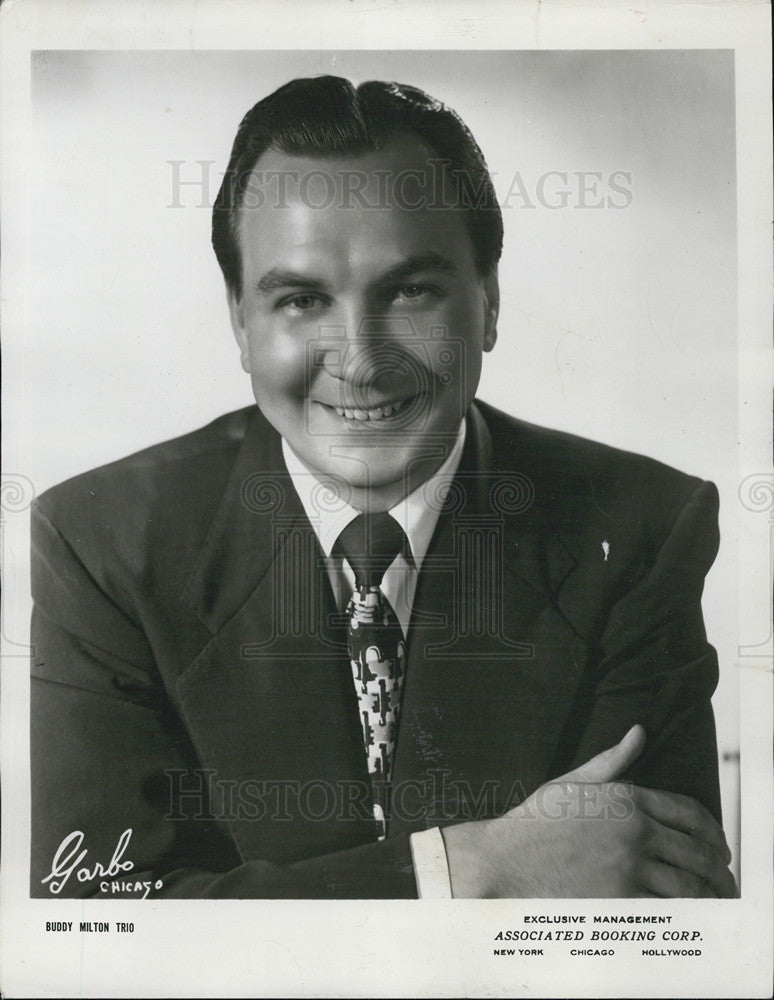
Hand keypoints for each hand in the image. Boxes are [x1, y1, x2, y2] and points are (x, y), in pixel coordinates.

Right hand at [441, 725, 736, 897]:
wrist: (507, 858)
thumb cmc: (537, 820)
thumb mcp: (575, 781)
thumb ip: (613, 759)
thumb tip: (640, 730)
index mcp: (627, 797)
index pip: (689, 811)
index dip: (712, 829)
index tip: (717, 843)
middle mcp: (634, 828)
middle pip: (696, 850)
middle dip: (717, 866)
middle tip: (723, 876)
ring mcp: (629, 864)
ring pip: (688, 883)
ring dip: (708, 893)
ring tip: (714, 898)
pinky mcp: (621, 897)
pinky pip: (667, 908)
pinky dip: (685, 913)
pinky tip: (689, 914)